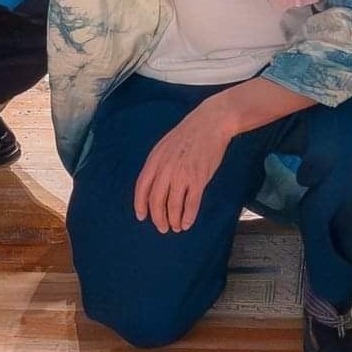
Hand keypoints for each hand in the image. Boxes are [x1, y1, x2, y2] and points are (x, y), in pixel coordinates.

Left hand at [131, 102, 244, 235]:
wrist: (210, 123)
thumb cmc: (189, 135)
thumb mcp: (165, 146)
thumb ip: (158, 165)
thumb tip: (155, 185)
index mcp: (155, 160)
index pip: (142, 188)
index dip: (140, 205)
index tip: (142, 217)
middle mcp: (166, 169)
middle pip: (156, 201)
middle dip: (158, 218)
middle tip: (163, 228)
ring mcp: (182, 175)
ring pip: (173, 206)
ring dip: (174, 220)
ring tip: (177, 227)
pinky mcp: (198, 179)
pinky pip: (191, 204)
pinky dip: (188, 217)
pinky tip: (188, 223)